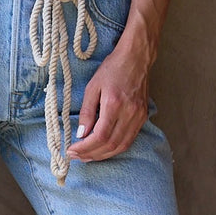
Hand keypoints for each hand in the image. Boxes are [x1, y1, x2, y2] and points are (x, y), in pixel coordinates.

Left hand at [66, 46, 148, 162]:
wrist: (136, 58)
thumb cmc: (112, 68)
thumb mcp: (93, 86)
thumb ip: (87, 111)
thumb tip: (81, 134)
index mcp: (114, 104)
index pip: (99, 136)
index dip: (85, 148)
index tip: (72, 150)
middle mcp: (129, 113)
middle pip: (110, 145)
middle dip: (92, 154)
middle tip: (77, 156)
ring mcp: (138, 117)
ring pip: (121, 146)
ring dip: (103, 155)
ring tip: (88, 155)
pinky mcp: (143, 118)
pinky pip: (129, 140)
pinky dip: (115, 148)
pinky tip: (104, 148)